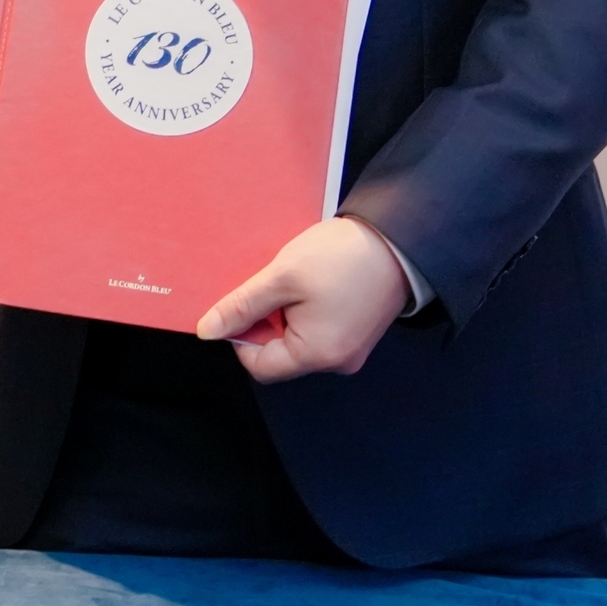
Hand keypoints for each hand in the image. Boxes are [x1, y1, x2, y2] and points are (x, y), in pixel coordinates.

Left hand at [194, 213, 411, 382]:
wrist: (400, 238)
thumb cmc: (342, 257)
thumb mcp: (282, 277)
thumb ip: (242, 306)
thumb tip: (207, 332)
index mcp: (317, 355)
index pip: (259, 367)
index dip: (242, 336)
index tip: (243, 303)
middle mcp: (337, 362)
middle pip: (280, 354)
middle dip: (267, 321)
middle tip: (271, 285)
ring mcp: (351, 349)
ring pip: (299, 340)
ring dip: (286, 312)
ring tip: (294, 279)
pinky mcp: (359, 332)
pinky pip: (319, 330)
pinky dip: (306, 310)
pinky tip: (312, 282)